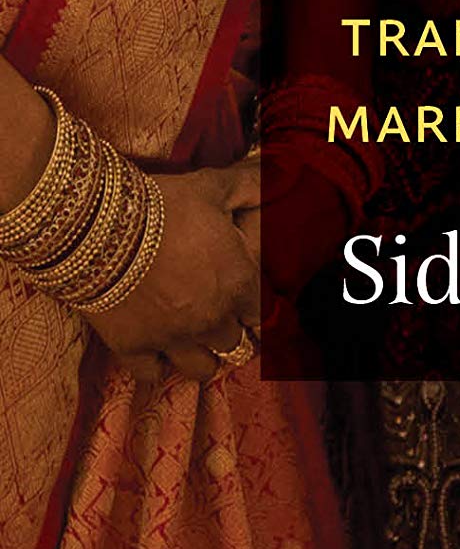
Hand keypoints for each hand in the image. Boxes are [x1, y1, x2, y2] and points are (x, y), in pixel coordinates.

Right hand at [85, 160, 261, 387]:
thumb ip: (248, 186)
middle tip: (215, 318)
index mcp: (237, 283)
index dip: (253, 309)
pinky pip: (152, 374)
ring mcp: (172, 337)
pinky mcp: (133, 347)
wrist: (98, 225)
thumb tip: (272, 173)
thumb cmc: (165, 203)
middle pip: (234, 344)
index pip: (261, 315)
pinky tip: (154, 349)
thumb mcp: (214, 187)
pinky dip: (155, 366)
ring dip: (202, 357)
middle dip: (228, 331)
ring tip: (192, 340)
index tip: (243, 304)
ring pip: (202, 369)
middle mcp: (212, 318)